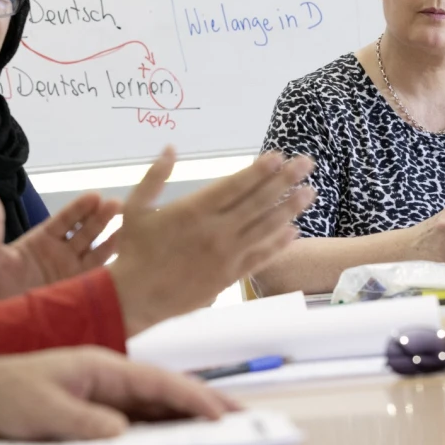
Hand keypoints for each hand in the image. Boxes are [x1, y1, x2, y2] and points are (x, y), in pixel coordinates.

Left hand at [0, 190, 120, 301]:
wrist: (2, 328)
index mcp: (43, 240)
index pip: (65, 219)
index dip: (80, 208)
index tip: (95, 196)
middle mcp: (63, 253)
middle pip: (86, 230)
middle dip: (101, 217)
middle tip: (118, 204)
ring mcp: (75, 272)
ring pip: (98, 249)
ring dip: (112, 236)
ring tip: (129, 225)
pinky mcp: (83, 291)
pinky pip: (102, 275)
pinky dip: (115, 265)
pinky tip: (128, 256)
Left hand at [0, 347, 238, 440]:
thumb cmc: (7, 395)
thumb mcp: (42, 410)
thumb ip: (82, 421)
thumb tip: (122, 432)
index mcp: (101, 366)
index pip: (156, 382)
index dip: (192, 397)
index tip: (221, 414)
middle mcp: (108, 374)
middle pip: (165, 390)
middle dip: (204, 402)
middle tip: (243, 418)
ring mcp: (103, 390)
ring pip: (155, 403)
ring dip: (187, 414)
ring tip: (222, 428)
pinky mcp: (95, 406)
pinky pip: (137, 416)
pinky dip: (162, 424)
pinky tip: (179, 437)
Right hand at [108, 149, 314, 336]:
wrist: (135, 296)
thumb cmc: (133, 250)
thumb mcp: (135, 207)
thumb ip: (155, 176)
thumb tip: (170, 148)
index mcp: (193, 210)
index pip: (235, 185)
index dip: (259, 170)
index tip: (278, 156)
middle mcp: (216, 231)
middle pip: (258, 202)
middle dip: (285, 180)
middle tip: (307, 163)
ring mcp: (226, 255)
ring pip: (265, 228)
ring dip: (290, 208)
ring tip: (310, 193)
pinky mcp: (229, 276)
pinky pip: (260, 257)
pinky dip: (278, 244)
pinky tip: (294, 232)